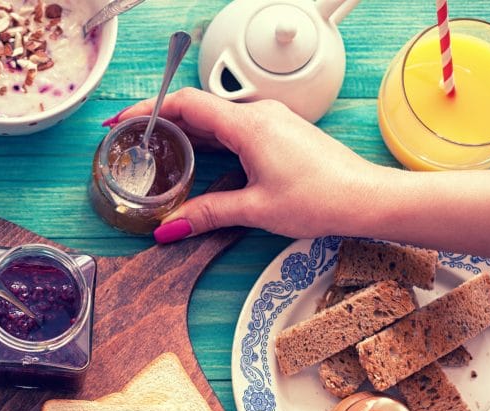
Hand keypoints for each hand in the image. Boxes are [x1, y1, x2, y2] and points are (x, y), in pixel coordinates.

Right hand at [109, 88, 386, 241]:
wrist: (365, 198)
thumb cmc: (322, 198)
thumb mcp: (256, 209)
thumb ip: (209, 213)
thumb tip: (171, 226)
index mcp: (248, 125)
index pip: (187, 104)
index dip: (150, 109)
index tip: (124, 120)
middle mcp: (260, 115)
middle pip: (198, 108)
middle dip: (162, 122)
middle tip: (133, 139)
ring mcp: (272, 122)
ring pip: (217, 119)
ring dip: (186, 131)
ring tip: (159, 149)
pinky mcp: (281, 134)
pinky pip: (235, 128)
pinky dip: (210, 139)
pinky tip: (200, 158)